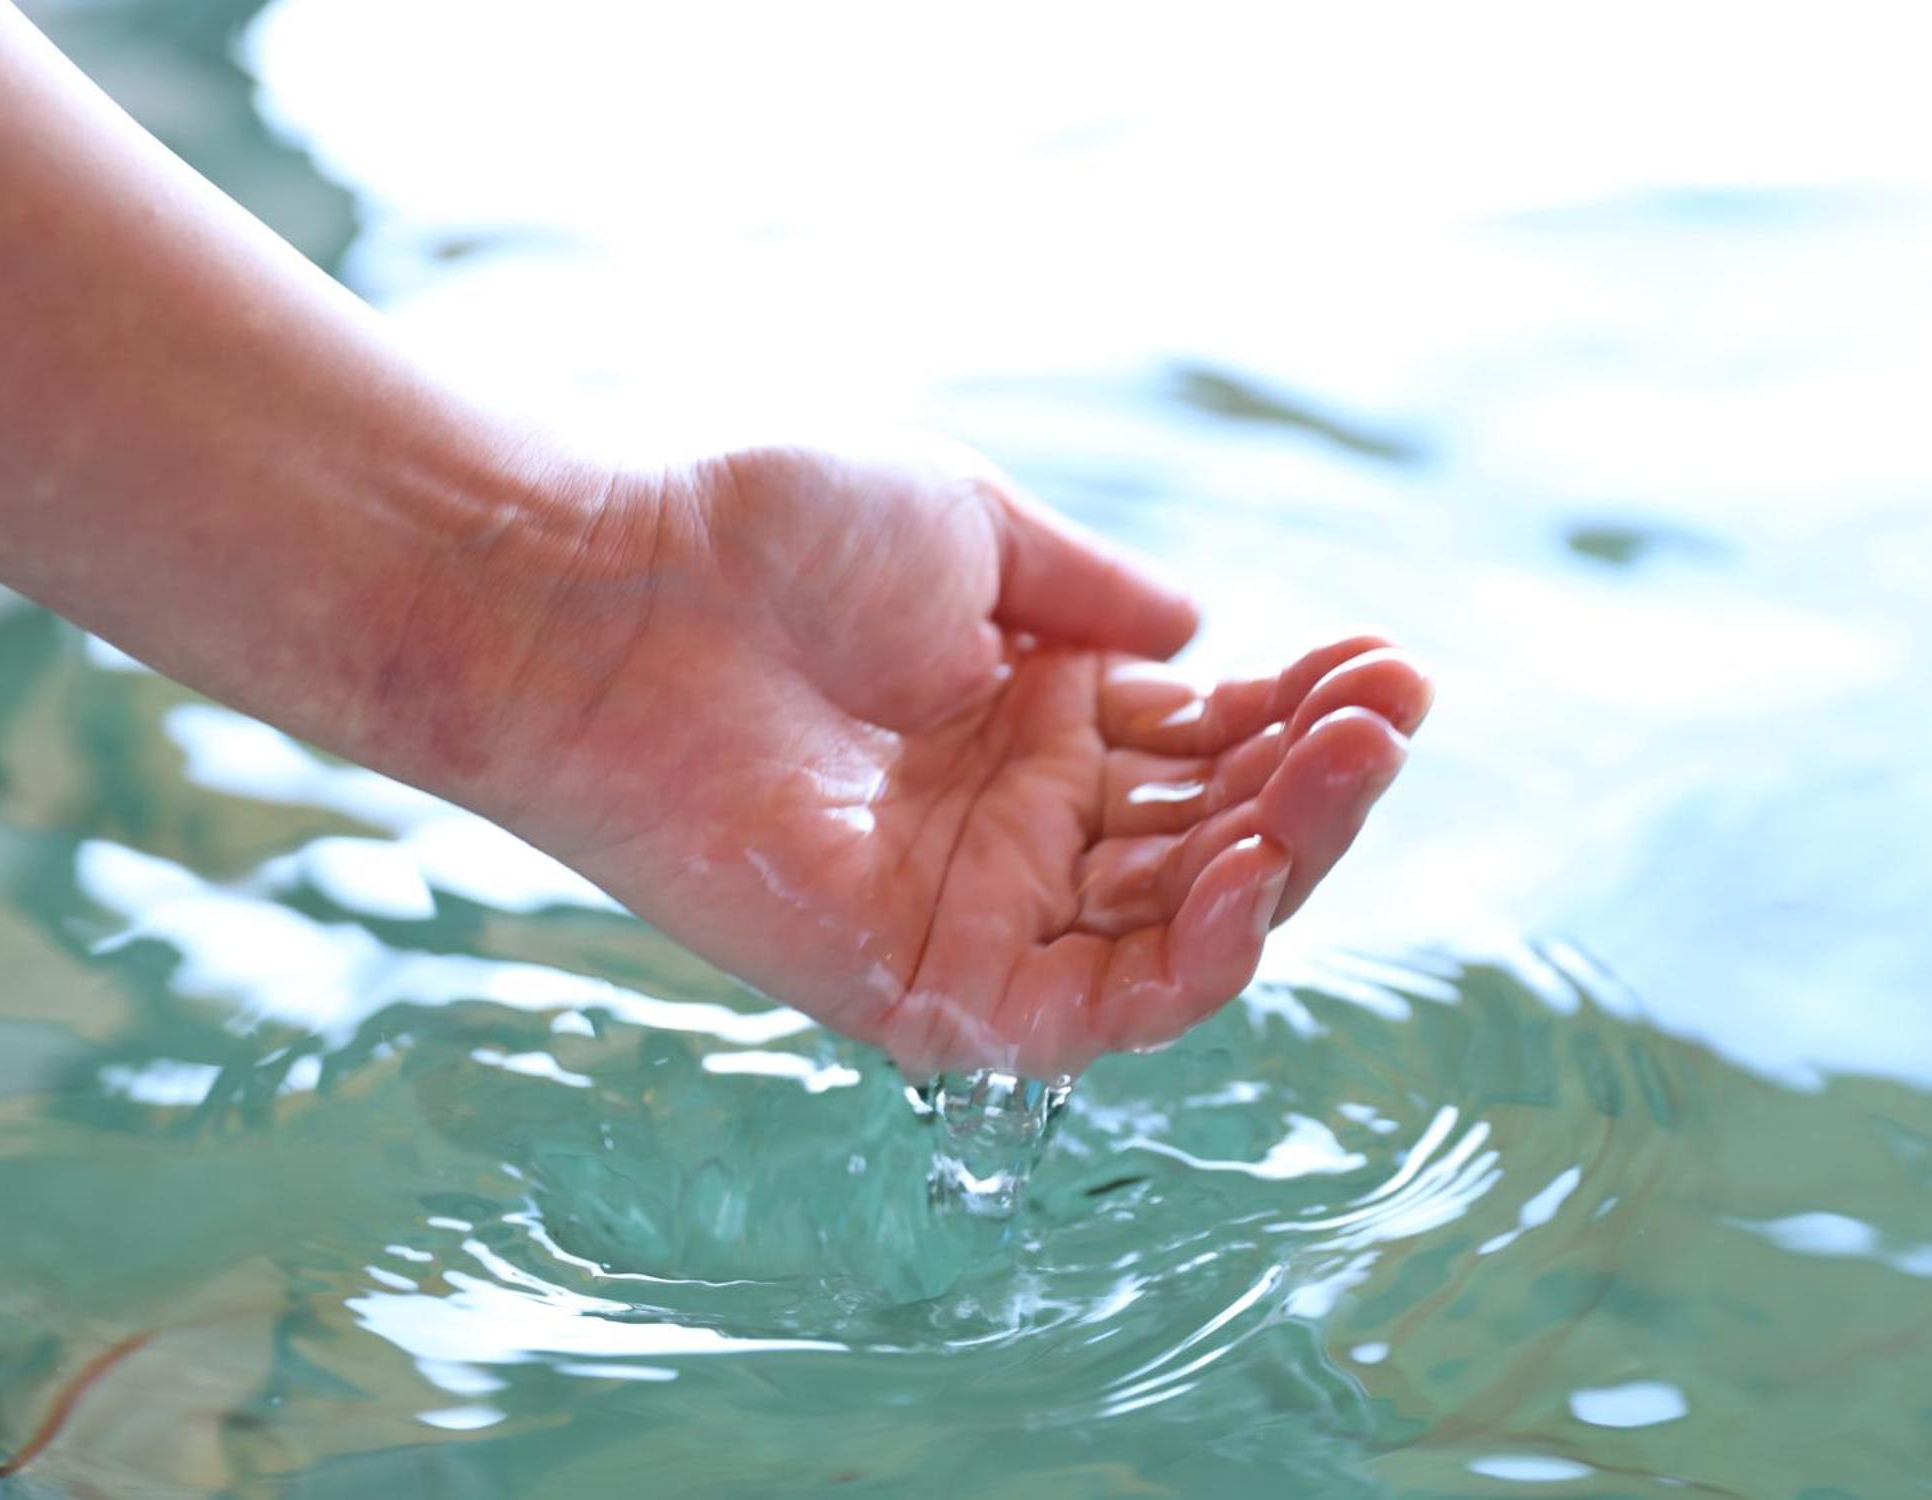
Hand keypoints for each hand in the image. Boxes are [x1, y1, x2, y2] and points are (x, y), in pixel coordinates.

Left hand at [463, 442, 1430, 1077]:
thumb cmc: (766, 537)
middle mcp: (1019, 825)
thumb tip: (1200, 629)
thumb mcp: (969, 528)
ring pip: (1178, 923)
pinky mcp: (926, 986)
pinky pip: (1088, 1006)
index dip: (1303, 712)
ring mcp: (980, 909)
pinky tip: (1246, 872)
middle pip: (1213, 836)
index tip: (1385, 664)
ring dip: (1282, 852)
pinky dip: (1187, 957)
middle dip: (1313, 778)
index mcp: (1034, 718)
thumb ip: (1090, 593)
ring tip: (1351, 759)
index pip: (1208, 744)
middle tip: (1388, 708)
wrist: (607, 594)